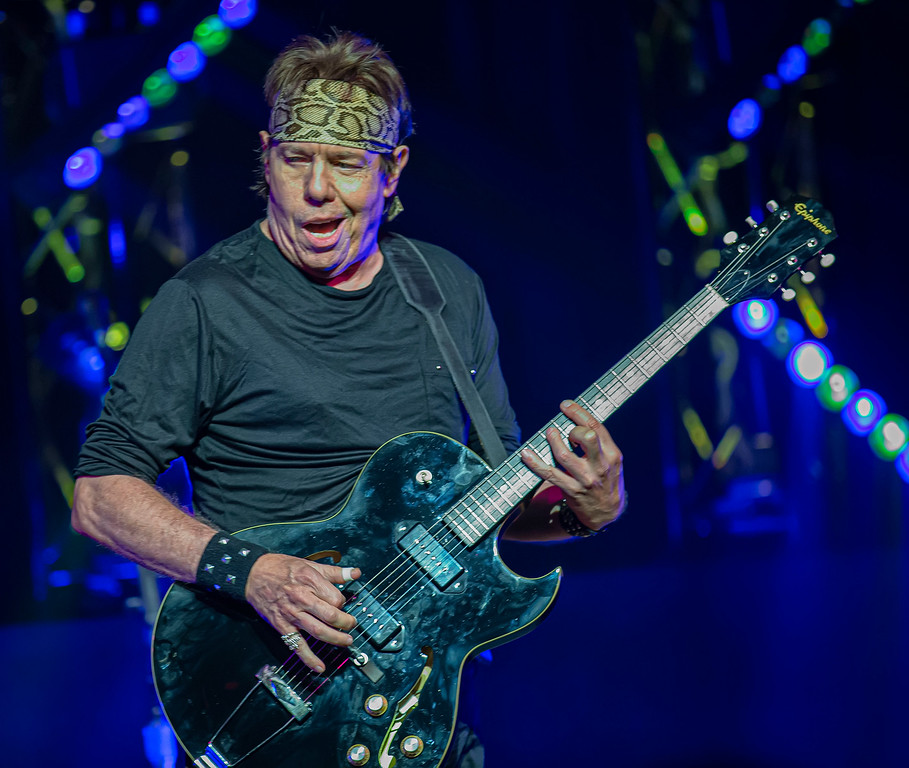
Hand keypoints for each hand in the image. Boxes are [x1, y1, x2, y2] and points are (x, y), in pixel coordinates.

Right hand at [244, 553, 360, 672]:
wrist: (254, 575)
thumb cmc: (282, 568)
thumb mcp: (309, 564)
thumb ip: (334, 572)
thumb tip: (355, 573)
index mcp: (310, 581)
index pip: (335, 597)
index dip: (343, 602)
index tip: (342, 603)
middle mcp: (301, 598)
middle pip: (330, 615)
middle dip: (345, 623)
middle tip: (352, 625)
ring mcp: (291, 614)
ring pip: (318, 631)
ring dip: (335, 639)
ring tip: (347, 641)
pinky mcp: (282, 626)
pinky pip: (297, 645)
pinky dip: (309, 658)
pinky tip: (319, 667)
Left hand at [521, 400, 624, 531]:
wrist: (606, 513)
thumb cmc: (607, 480)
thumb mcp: (612, 461)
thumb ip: (599, 443)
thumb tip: (576, 419)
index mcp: (612, 455)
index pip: (596, 428)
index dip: (579, 413)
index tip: (566, 405)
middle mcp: (600, 466)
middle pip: (586, 438)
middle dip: (573, 429)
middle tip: (565, 430)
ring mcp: (585, 479)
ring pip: (564, 455)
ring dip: (552, 440)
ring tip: (549, 433)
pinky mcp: (571, 490)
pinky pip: (549, 474)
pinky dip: (535, 463)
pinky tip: (526, 454)